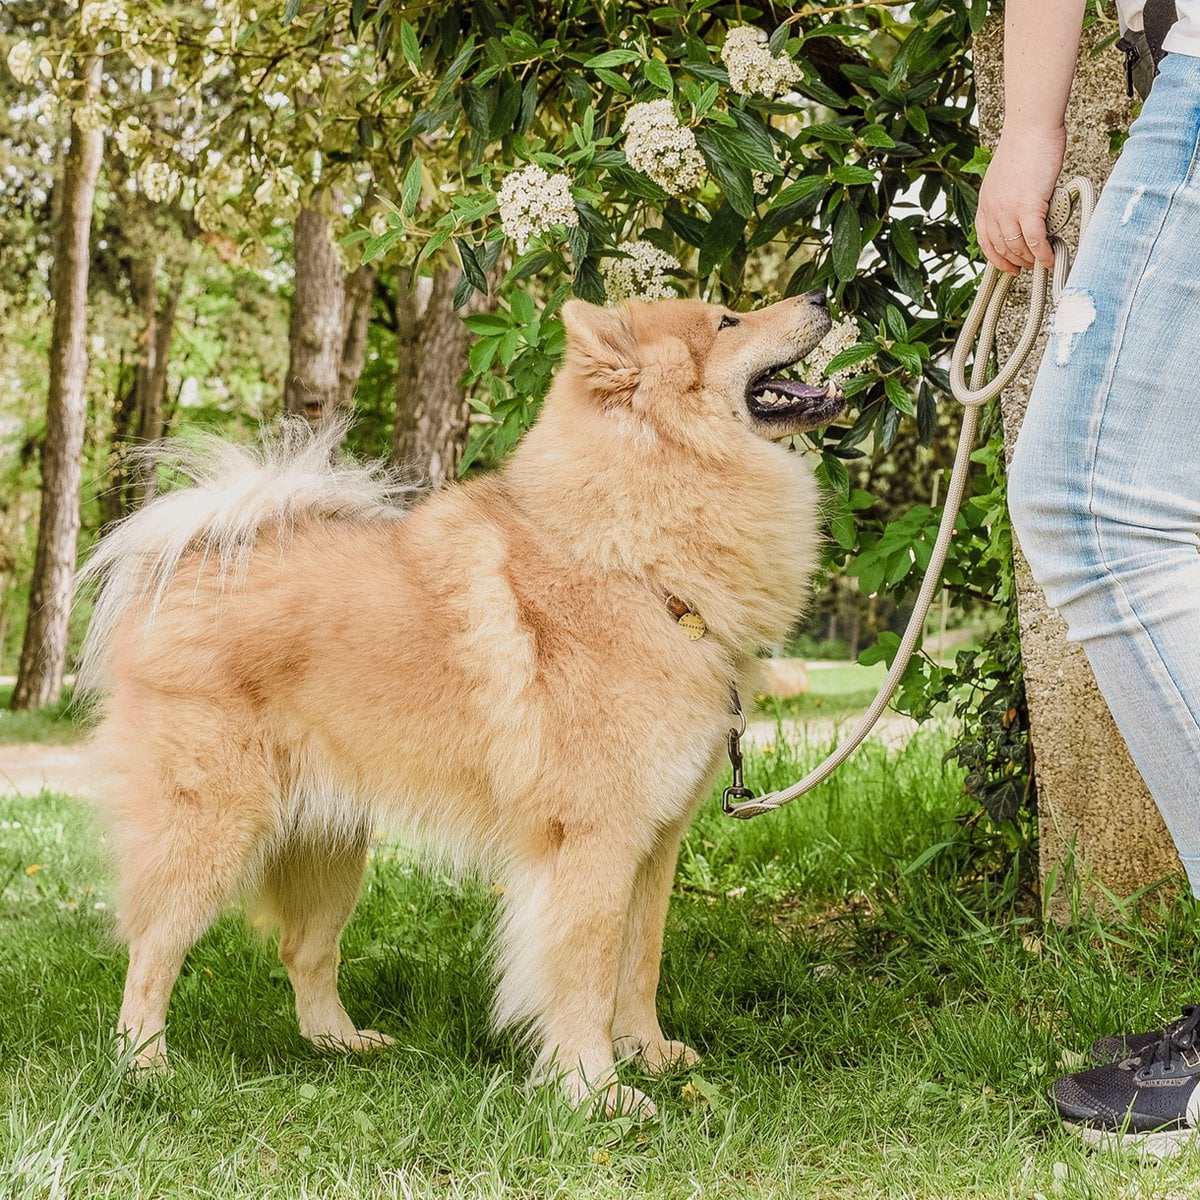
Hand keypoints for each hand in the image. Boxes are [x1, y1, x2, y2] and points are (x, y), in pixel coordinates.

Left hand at [976, 126, 1065, 275]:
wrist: (1031, 129)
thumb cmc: (1025, 146)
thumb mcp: (1006, 178)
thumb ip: (1010, 197)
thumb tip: (1025, 209)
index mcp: (985, 203)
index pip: (984, 240)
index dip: (995, 257)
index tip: (1005, 265)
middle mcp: (993, 209)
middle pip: (1000, 247)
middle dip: (1014, 261)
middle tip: (1026, 267)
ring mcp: (1009, 210)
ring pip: (1017, 247)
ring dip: (1029, 258)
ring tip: (1039, 261)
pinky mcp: (1028, 207)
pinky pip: (1035, 240)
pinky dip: (1043, 253)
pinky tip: (1049, 257)